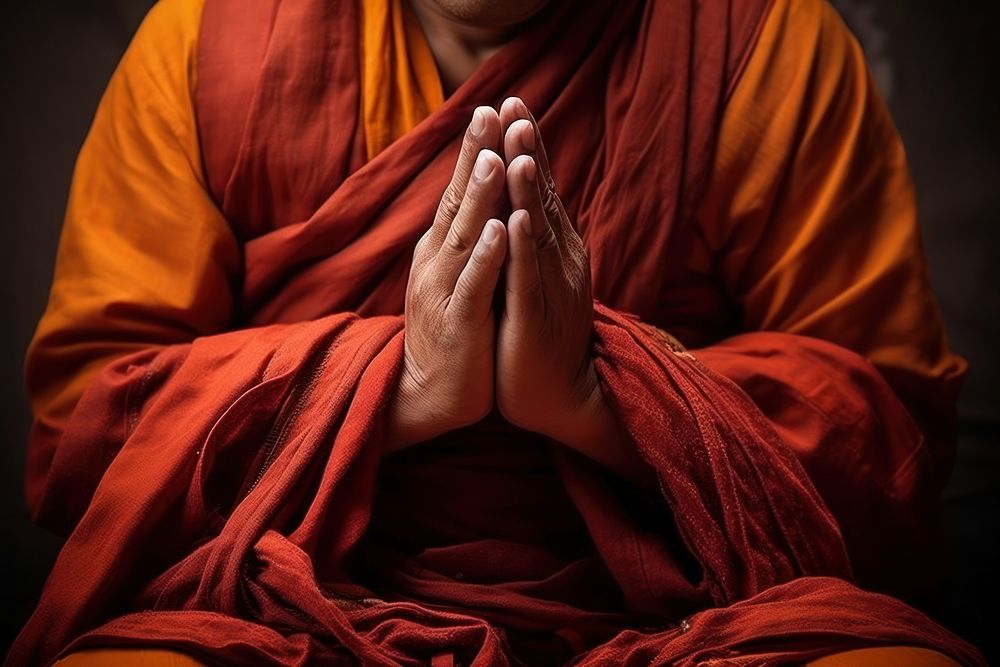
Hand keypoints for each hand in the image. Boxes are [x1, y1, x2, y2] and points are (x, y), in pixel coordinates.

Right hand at [386, 107, 507, 452]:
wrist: (428, 395)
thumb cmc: (454, 332)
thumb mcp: (458, 276)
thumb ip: (467, 238)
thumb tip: (485, 196)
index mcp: (440, 250)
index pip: (457, 192)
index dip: (473, 152)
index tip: (491, 108)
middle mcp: (436, 263)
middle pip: (455, 202)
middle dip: (473, 157)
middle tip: (488, 111)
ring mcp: (444, 292)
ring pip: (464, 237)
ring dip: (479, 198)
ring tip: (493, 158)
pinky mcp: (458, 324)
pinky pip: (474, 286)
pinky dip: (487, 257)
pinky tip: (501, 230)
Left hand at [495, 97, 652, 485]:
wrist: (561, 397)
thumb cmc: (542, 334)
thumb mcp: (539, 275)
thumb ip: (534, 237)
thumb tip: (523, 194)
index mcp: (554, 248)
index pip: (540, 188)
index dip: (528, 146)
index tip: (513, 102)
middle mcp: (558, 260)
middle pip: (542, 197)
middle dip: (528, 151)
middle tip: (516, 105)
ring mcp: (549, 289)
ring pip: (538, 231)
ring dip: (529, 190)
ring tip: (519, 150)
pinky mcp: (535, 320)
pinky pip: (528, 279)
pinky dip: (523, 248)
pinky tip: (517, 220)